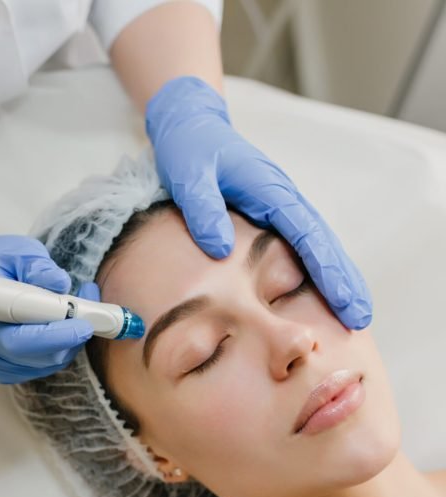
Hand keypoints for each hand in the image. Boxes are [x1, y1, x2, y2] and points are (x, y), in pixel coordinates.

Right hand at [0, 223, 93, 383]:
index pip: (19, 339)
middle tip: (90, 311)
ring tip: (77, 307)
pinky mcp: (7, 368)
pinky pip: (42, 367)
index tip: (82, 323)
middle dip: (71, 337)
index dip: (54, 335)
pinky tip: (62, 325)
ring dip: (70, 340)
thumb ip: (36, 265)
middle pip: (39, 357)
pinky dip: (60, 348)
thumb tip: (60, 282)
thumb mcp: (13, 251)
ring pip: (46, 363)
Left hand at [146, 76, 371, 329]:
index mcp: (270, 190)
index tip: (343, 300)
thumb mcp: (189, 175)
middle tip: (360, 317)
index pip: (307, 235)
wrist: (190, 126)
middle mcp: (282, 199)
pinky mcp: (270, 213)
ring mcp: (279, 206)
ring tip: (352, 314)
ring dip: (335, 278)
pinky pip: (299, 244)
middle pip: (323, 243)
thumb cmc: (189, 148)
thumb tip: (220, 250)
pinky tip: (322, 292)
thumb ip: (203, 209)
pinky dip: (315, 268)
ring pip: (316, 245)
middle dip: (344, 280)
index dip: (326, 270)